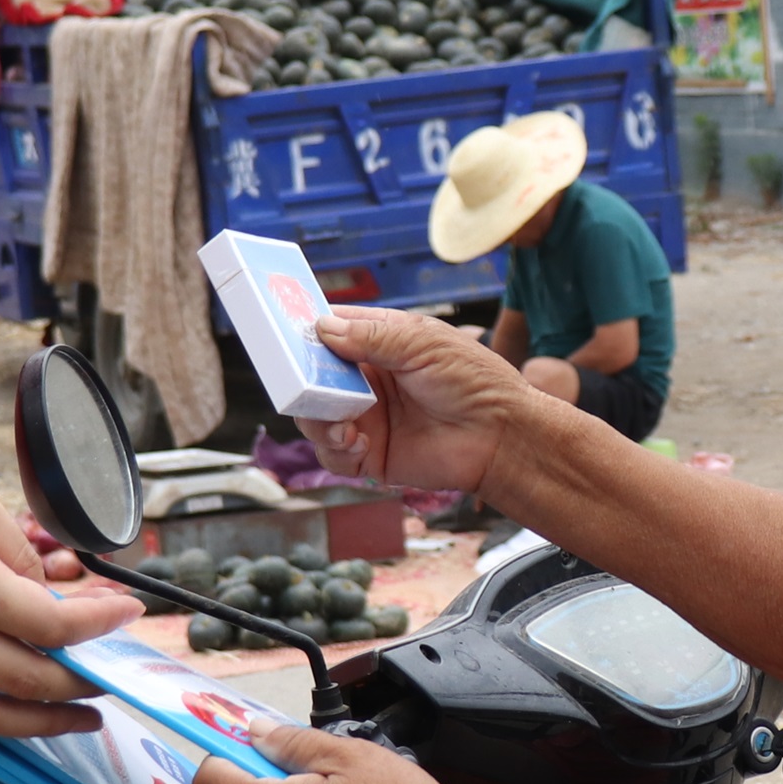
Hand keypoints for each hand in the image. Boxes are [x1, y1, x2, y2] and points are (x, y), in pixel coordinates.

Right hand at [304, 307, 536, 495]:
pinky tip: (359, 444)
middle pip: (311, 378)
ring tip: (343, 424)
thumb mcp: (422, 344)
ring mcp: (367, 418)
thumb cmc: (473, 381)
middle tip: (301, 385)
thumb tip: (322, 328)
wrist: (501, 436)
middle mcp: (367, 380)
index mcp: (379, 344)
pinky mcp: (371, 455)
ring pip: (314, 417)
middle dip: (302, 382)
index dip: (305, 332)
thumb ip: (371, 336)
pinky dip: (336, 451)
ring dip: (318, 419)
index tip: (281, 332)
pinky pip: (332, 455)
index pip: (329, 332)